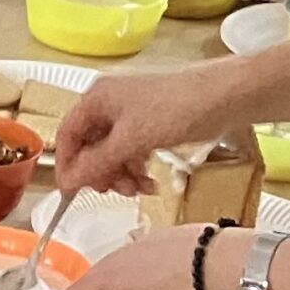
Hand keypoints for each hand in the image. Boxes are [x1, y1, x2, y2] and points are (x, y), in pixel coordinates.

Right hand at [53, 69, 226, 194]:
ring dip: (121, 177)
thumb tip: (67, 183)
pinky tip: (149, 183)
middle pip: (89, 148)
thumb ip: (96, 163)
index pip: (67, 136)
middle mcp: (109, 105)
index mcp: (97, 99)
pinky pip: (131, 154)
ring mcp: (130, 116)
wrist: (221, 98)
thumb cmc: (174, 108)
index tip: (73, 192)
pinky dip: (136, 171)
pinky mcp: (149, 127)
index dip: (68, 166)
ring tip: (139, 189)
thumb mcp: (130, 140)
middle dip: (101, 174)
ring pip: (111, 155)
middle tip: (116, 191)